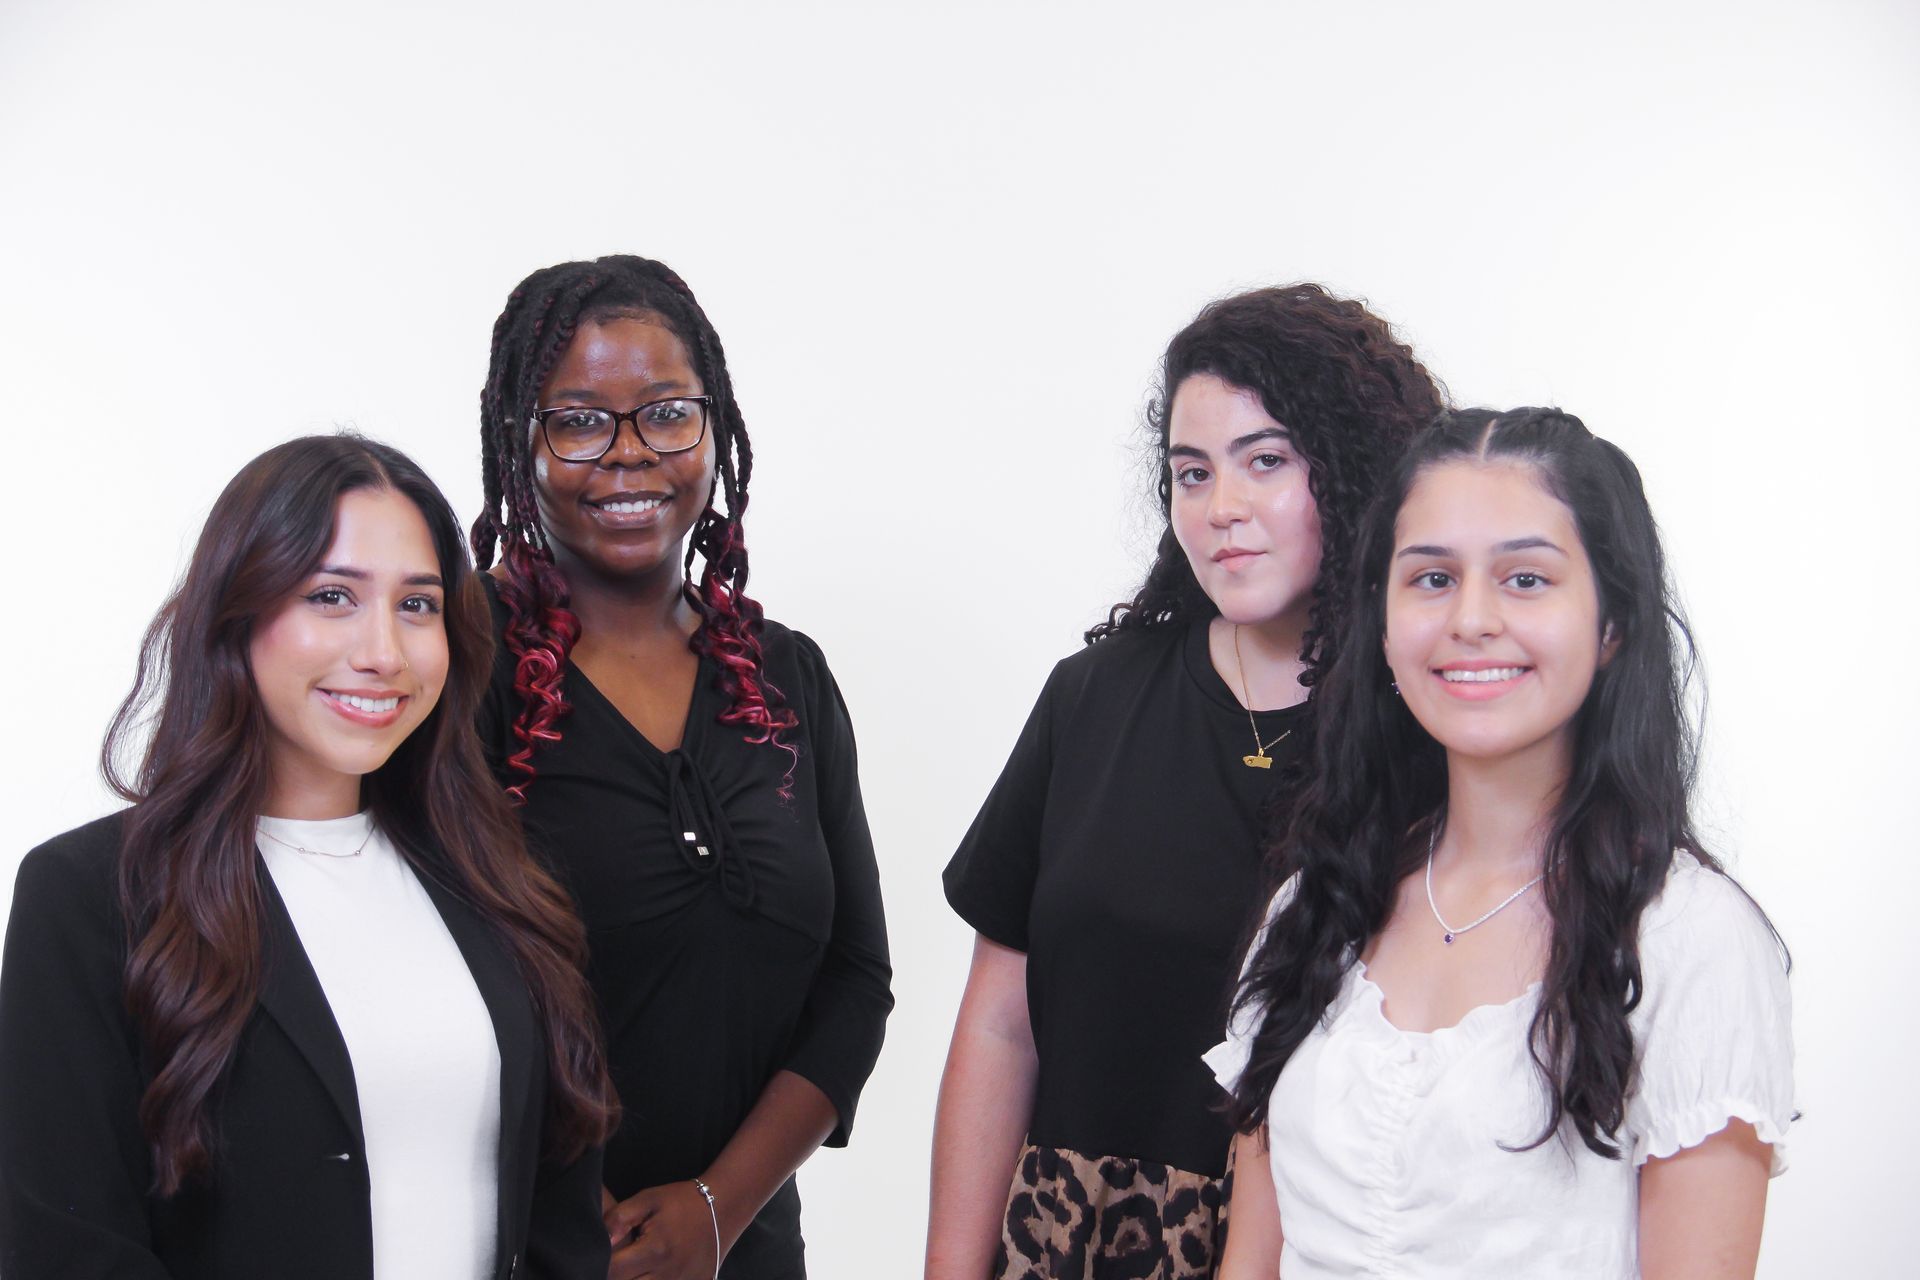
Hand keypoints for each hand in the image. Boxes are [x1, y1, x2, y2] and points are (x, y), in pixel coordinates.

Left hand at [603, 1181, 718, 1279]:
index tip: (603, 1255)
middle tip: (619, 1262)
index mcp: (656, 1250)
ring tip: (635, 1269)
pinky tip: (650, 1274)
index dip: (601, 1265)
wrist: (725, 1206)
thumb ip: (620, 1217)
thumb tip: (603, 1240)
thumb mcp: (649, 1198)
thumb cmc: (682, 1201)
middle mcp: (669, 1274)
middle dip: (617, 1276)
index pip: (613, 1271)